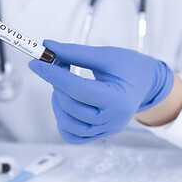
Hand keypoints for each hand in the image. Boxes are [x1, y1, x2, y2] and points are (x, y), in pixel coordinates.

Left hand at [29, 40, 173, 143]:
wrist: (146, 83)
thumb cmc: (129, 67)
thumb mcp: (105, 55)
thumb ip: (75, 52)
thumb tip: (48, 46)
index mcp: (119, 99)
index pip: (77, 88)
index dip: (52, 74)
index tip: (35, 63)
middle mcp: (113, 120)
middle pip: (70, 105)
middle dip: (56, 82)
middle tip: (56, 64)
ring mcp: (106, 131)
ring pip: (67, 122)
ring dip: (57, 100)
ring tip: (63, 83)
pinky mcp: (99, 135)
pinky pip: (71, 135)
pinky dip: (62, 120)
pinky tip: (66, 102)